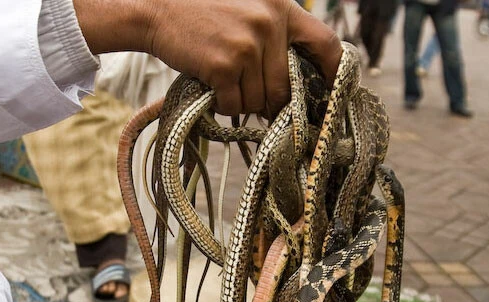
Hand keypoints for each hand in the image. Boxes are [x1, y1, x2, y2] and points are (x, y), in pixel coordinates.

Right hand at [74, 0, 341, 114]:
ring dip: (243, 102)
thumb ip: (275, 31)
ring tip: (224, 81)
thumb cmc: (202, 12)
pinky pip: (234, 104)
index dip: (333, 71)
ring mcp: (247, 45)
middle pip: (287, 86)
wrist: (155, 8)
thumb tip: (297, 81)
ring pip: (260, 100)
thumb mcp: (248, 6)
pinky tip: (210, 86)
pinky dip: (222, 104)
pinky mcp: (224, 66)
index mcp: (280, 7)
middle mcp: (269, 24)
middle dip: (272, 101)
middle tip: (253, 98)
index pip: (324, 42)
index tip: (331, 91)